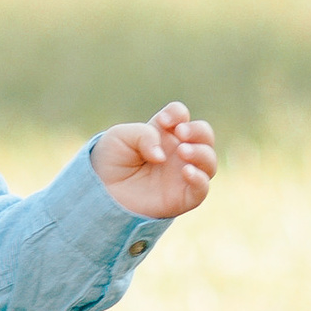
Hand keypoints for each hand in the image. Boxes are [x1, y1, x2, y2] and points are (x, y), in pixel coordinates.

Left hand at [93, 103, 216, 218]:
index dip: (177, 114)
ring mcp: (182, 174)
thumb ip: (143, 135)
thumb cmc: (111, 161)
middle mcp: (177, 152)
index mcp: (163, 133)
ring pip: (209, 161)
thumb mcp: (120, 137)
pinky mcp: (183, 197)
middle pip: (204, 134)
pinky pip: (202, 188)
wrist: (101, 192)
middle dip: (198, 130)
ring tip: (183, 151)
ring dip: (201, 153)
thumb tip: (162, 155)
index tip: (162, 121)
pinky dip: (200, 178)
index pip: (181, 115)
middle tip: (180, 133)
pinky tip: (186, 171)